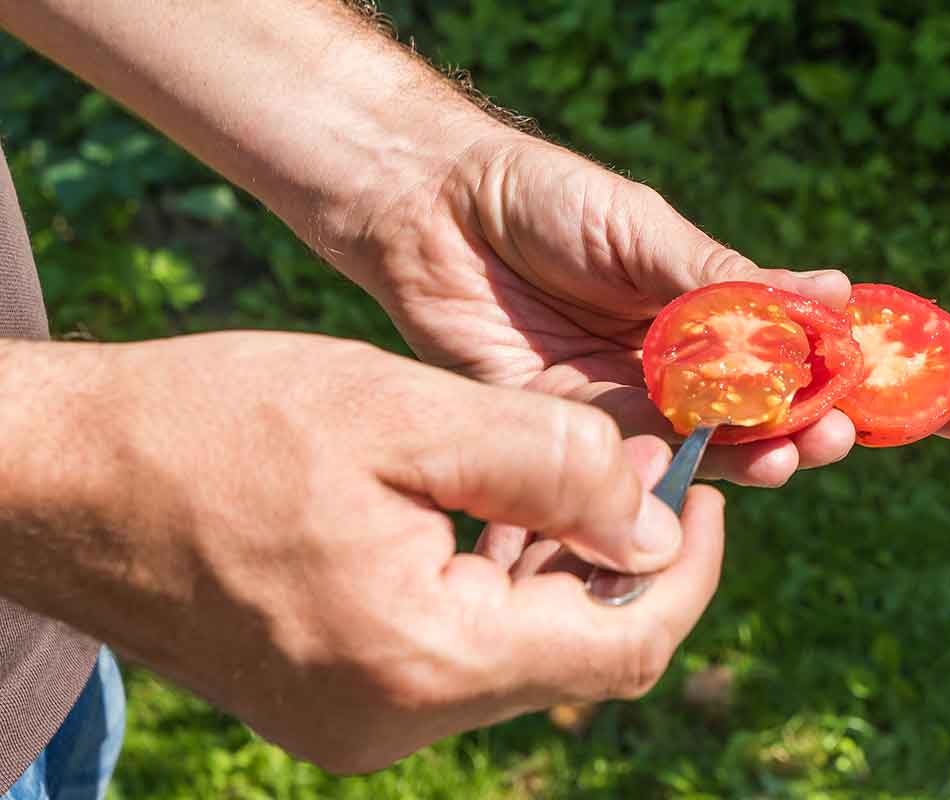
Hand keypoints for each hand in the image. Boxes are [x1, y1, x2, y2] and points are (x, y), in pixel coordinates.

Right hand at [0, 332, 721, 771]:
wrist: (64, 483)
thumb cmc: (217, 427)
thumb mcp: (402, 413)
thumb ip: (549, 466)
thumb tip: (660, 524)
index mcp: (425, 658)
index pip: (621, 646)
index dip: (686, 569)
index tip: (701, 490)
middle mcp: (398, 720)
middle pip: (574, 652)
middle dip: (619, 556)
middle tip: (628, 460)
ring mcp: (361, 721)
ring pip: (517, 650)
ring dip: (555, 566)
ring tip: (557, 471)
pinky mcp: (334, 701)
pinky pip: (456, 651)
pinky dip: (493, 583)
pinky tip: (482, 511)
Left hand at [338, 129, 949, 487]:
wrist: (434, 214)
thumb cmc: (547, 204)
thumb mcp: (648, 235)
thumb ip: (728, 284)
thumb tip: (837, 297)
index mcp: (720, 312)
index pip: (825, 356)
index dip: (895, 384)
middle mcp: (688, 369)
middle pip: (783, 419)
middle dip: (831, 433)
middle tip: (853, 433)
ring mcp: (637, 406)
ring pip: (718, 453)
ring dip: (764, 459)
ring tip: (795, 449)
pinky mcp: (578, 434)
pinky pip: (636, 468)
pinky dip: (674, 477)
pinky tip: (702, 475)